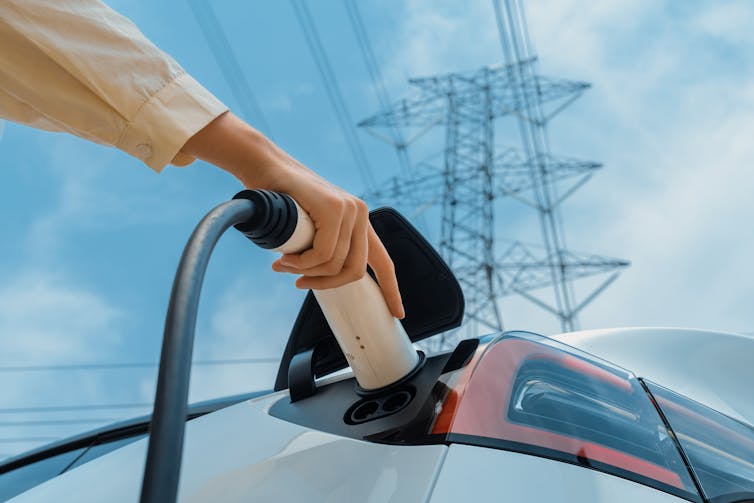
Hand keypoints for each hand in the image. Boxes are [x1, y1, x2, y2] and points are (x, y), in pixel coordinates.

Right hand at [180, 112, 404, 318]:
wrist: (265, 169)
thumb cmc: (282, 202)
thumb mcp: (309, 231)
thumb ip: (322, 250)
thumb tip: (324, 279)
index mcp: (359, 223)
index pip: (383, 261)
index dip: (391, 289)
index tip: (398, 313)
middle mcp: (360, 214)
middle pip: (354, 270)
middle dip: (326, 284)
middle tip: (300, 284)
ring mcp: (350, 209)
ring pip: (334, 264)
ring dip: (306, 272)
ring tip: (284, 265)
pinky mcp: (335, 208)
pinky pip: (323, 253)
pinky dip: (302, 262)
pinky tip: (285, 258)